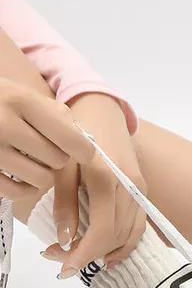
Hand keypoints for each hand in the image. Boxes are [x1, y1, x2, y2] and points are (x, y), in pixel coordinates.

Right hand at [0, 78, 93, 200]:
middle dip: (57, 157)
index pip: (72, 139)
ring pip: (42, 179)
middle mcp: (3, 123)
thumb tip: (87, 143)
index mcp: (21, 101)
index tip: (82, 152)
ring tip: (30, 160)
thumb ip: (57, 115)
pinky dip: (24, 188)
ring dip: (42, 173)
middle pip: (58, 160)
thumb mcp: (24, 95)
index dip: (84, 150)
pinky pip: (18, 192)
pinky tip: (19, 175)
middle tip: (43, 149)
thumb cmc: (0, 102)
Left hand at [41, 94, 146, 276]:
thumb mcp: (61, 167)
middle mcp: (130, 188)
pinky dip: (126, 243)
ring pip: (130, 234)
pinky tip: (109, 255)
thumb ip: (65, 204)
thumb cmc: (77, 136)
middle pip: (116, 236)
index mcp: (107, 180)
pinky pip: (138, 225)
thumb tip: (65, 240)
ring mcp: (140, 190)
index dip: (84, 254)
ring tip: (81, 258)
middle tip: (61, 260)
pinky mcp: (143, 191)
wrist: (102, 113)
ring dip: (107, 252)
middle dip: (89, 255)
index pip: (102, 231)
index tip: (65, 268)